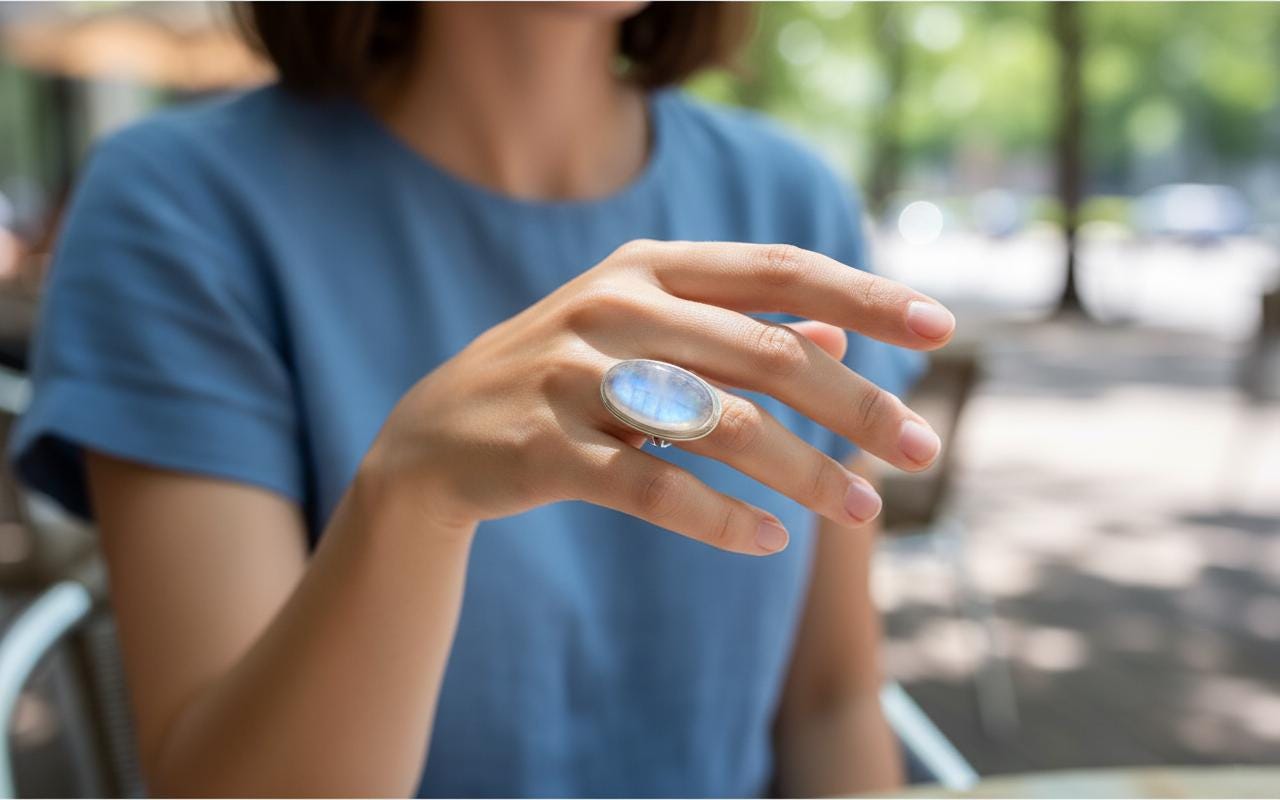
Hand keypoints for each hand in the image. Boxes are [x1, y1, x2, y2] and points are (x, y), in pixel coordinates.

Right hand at [361, 240, 952, 554]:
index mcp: (645, 267)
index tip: (943, 330)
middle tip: (922, 450)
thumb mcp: (641, 334)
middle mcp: (612, 308)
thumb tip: (836, 335)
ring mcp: (573, 377)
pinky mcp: (546, 449)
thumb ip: (733, 327)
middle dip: (855, 404)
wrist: (432, 436)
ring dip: (806, 472)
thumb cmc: (562, 379)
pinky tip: (770, 542)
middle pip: (765, 353)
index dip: (866, 296)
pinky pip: (655, 490)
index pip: (777, 270)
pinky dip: (722, 519)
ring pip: (721, 426)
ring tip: (865, 512)